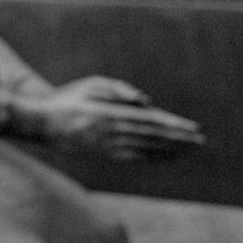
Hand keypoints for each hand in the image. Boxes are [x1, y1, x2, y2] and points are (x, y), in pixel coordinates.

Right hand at [21, 77, 202, 160]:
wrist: (41, 122)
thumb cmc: (68, 98)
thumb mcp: (92, 84)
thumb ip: (120, 90)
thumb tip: (147, 102)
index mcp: (109, 113)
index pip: (148, 120)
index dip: (173, 125)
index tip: (193, 127)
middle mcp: (110, 132)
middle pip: (152, 137)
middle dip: (178, 139)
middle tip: (201, 141)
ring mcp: (106, 146)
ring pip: (146, 149)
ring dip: (171, 150)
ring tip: (191, 150)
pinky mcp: (103, 154)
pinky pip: (133, 158)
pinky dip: (153, 158)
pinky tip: (168, 157)